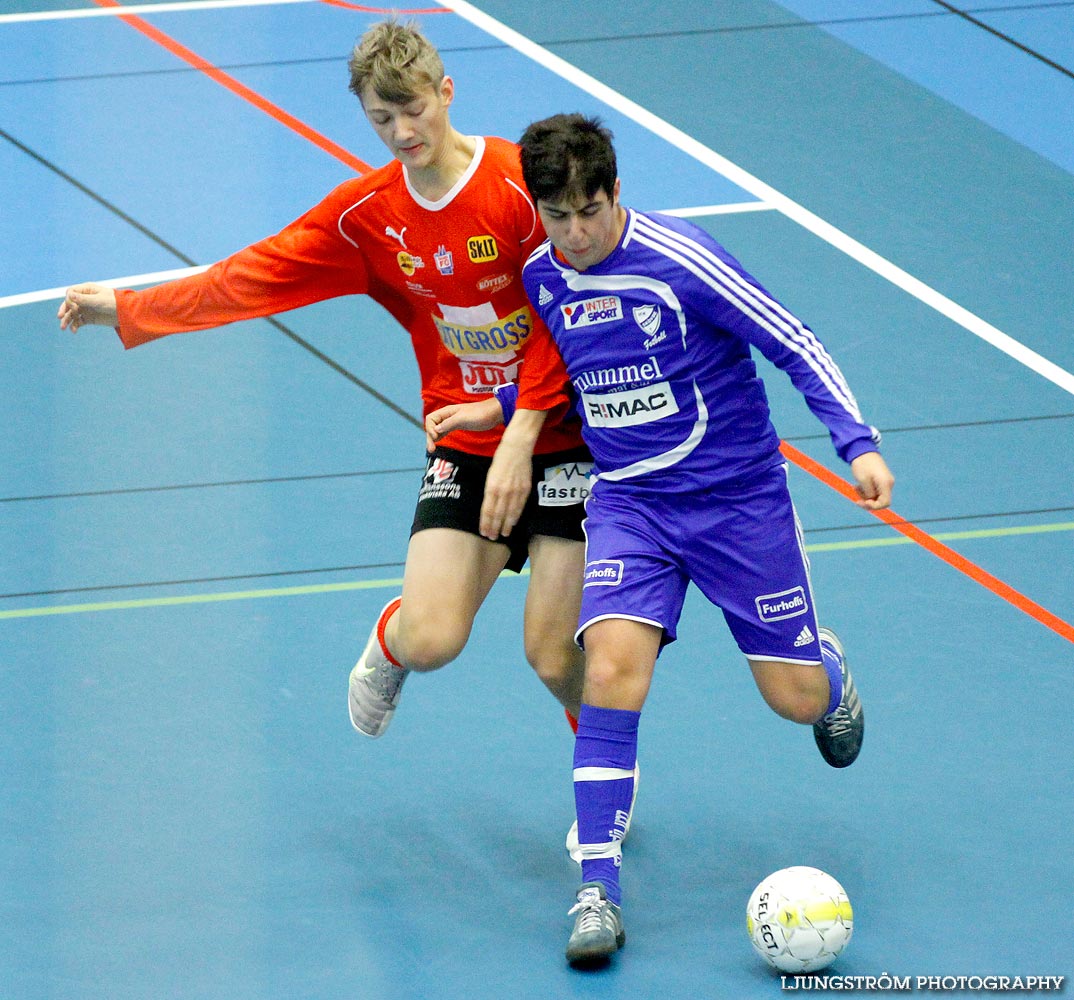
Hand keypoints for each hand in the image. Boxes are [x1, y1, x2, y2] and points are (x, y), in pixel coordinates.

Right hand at [57, 284, 117, 331]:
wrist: (127, 314)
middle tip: (59, 317)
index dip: (69, 300)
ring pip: (72, 313)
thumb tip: (69, 295)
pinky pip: (79, 321)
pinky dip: (75, 326)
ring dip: (67, 320)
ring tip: (63, 328)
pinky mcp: (89, 318)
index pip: (71, 293)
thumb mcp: (99, 300)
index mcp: (87, 290)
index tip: (75, 307)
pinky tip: (73, 331)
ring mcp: (86, 308)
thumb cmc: (115, 302)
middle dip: (64, 310)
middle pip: (69, 303)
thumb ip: (84, 299)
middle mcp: (84, 298)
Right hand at [424, 397, 503, 451]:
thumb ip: (449, 423)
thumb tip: (436, 430)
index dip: (430, 429)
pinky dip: (439, 437)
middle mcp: (447, 415)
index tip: (437, 437)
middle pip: (432, 425)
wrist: (493, 413)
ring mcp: (452, 421)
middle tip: (431, 450)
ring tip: (432, 450)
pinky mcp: (457, 425)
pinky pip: (444, 431)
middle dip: (429, 437)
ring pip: (437, 429)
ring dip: (433, 439)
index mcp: (447, 411)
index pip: (430, 419)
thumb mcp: (463, 418)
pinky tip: (438, 443)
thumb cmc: (480, 414)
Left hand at [477, 408, 545, 537]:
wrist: (517, 447)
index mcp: (492, 487)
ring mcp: (515, 491)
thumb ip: (490, 491)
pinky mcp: (525, 489)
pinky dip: (516, 516)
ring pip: (510, 513)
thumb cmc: (500, 459)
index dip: (486, 523)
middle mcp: (503, 491)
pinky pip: (520, 506)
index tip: (483, 532)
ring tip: (503, 534)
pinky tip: (513, 523)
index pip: (487, 511)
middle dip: (494, 528)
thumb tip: (489, 507)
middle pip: (498, 515)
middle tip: (492, 538)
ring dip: (506, 526)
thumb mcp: (490, 474)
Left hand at [850, 451, 894, 509]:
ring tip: (856, 487)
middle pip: (881, 500)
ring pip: (877, 496)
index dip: (874, 506)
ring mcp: (886, 481)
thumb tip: (872, 500)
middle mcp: (888, 483)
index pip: (885, 503)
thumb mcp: (863, 481)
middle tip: (857, 497)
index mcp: (886, 483)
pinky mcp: (881, 479)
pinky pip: (875, 490)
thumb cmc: (862, 464)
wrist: (862, 450)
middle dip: (868, 501)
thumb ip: (868, 493)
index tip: (863, 502)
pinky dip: (866, 490)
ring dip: (865, 495)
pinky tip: (859, 485)